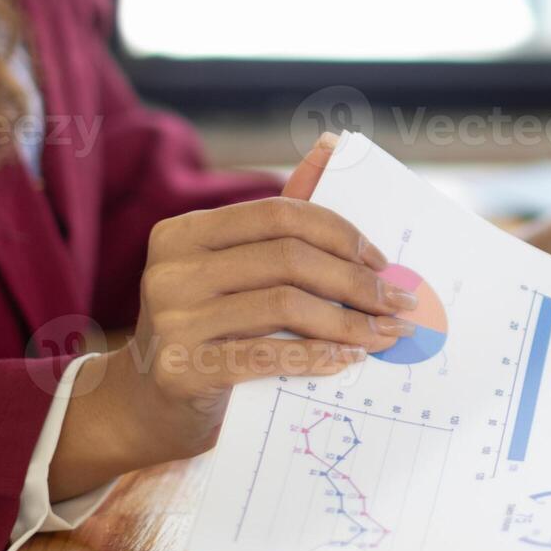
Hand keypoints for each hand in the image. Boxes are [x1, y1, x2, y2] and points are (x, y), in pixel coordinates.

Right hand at [49, 135, 408, 497]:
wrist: (148, 405)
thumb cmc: (209, 327)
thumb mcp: (235, 269)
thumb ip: (281, 218)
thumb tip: (332, 145)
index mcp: (184, 232)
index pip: (280, 214)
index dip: (340, 234)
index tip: (381, 260)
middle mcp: (170, 270)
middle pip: (289, 259)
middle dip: (357, 282)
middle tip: (401, 303)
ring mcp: (171, 320)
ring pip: (285, 305)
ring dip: (350, 322)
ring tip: (386, 334)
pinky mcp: (181, 370)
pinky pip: (267, 356)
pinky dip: (317, 356)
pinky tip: (348, 360)